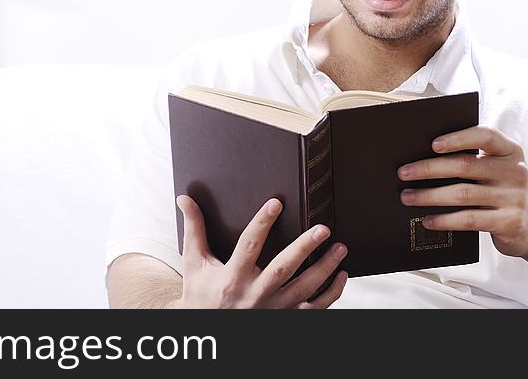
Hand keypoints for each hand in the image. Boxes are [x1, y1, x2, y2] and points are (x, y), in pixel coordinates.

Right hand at [171, 194, 347, 308]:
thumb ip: (194, 228)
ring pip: (304, 289)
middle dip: (305, 248)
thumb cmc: (201, 292)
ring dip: (325, 269)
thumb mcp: (194, 262)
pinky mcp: (286, 320)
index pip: (249, 246)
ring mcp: (273, 310)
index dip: (262, 223)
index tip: (276, 203)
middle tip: (323, 229)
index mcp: (231, 277)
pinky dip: (331, 294)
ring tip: (340, 247)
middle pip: (283, 269)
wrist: (207, 329)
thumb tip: (185, 197)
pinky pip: (315, 309)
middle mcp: (254, 295)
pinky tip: (342, 275)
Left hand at [397, 125, 527, 257]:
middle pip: (465, 165)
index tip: (432, 144)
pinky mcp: (509, 222)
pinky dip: (444, 220)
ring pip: (462, 194)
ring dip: (429, 195)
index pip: (485, 135)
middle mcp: (515, 171)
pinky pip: (469, 220)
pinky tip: (427, 220)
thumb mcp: (498, 170)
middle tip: (403, 173)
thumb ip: (473, 160)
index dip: (458, 138)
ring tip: (407, 197)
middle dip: (429, 168)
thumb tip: (422, 157)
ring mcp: (513, 198)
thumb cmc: (504, 191)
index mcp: (510, 151)